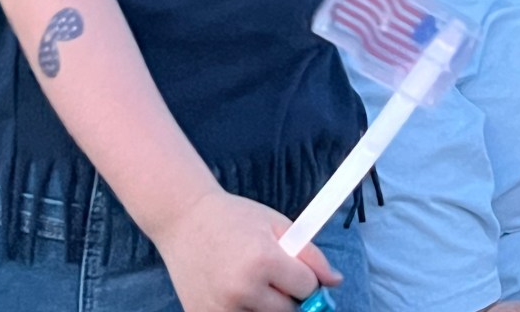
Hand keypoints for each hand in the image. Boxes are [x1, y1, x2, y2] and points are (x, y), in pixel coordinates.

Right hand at [152, 188, 341, 311]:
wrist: (183, 219)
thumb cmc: (233, 217)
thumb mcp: (275, 223)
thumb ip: (310, 253)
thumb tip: (335, 281)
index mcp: (262, 260)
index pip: (307, 287)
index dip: (305, 276)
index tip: (291, 265)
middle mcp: (242, 289)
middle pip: (289, 311)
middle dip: (288, 294)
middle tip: (269, 272)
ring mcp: (222, 309)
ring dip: (266, 306)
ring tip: (250, 280)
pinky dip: (244, 311)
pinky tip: (232, 291)